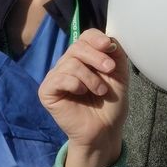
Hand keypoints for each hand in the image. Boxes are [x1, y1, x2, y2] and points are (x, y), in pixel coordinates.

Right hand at [41, 27, 128, 166]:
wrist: (105, 129)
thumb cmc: (111, 103)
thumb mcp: (119, 74)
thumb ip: (115, 53)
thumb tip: (107, 39)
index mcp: (85, 58)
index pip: (85, 37)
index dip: (96, 39)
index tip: (109, 47)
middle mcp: (68, 64)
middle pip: (77, 47)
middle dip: (96, 57)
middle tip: (109, 70)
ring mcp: (56, 77)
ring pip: (70, 63)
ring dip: (90, 77)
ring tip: (99, 91)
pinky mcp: (47, 91)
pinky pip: (59, 78)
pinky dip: (75, 84)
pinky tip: (81, 93)